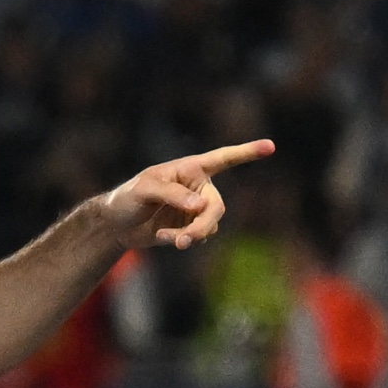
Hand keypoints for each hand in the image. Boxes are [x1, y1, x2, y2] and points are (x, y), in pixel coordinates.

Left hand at [95, 139, 275, 249]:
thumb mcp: (145, 189)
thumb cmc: (127, 198)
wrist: (116, 225)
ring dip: (193, 235)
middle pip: (217, 207)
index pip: (223, 159)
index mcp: (190, 169)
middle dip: (203, 225)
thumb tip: (200, 205)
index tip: (271, 147)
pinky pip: (199, 237)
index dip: (247, 152)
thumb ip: (172, 194)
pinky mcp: (190, 228)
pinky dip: (184, 240)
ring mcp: (195, 209)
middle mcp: (197, 187)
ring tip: (172, 239)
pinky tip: (164, 238)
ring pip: (211, 225)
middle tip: (186, 239)